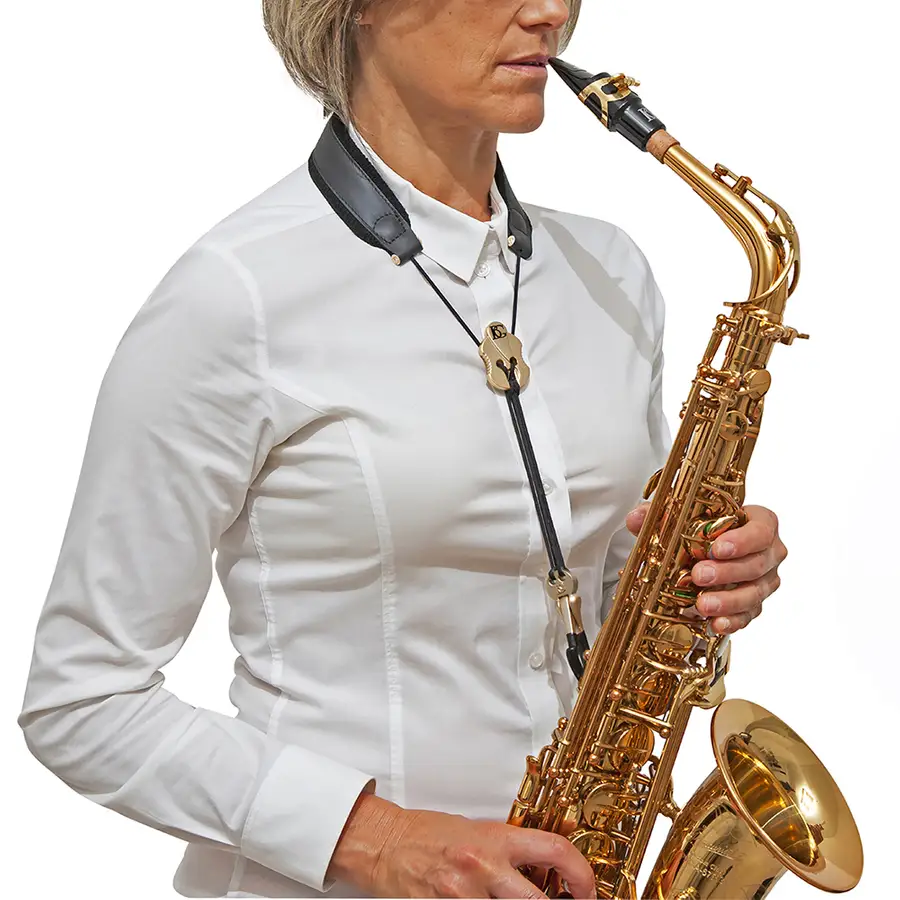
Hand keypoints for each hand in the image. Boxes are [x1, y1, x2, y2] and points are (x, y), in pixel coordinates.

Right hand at [328, 792, 595, 898]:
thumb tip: (543, 873)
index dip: (582, 874)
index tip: (588, 890)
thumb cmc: (426, 835)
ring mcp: (463, 895)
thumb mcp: (475, 830)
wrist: (383, 843)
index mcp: (494, 839)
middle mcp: (483, 867)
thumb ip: (508, 853)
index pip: (554, 850)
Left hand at [626, 503, 786, 635]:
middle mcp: (768, 553)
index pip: (762, 529)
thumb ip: (659, 514)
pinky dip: (731, 621)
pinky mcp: (754, 604)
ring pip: (754, 593)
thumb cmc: (703, 528)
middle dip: (727, 572)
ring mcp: (763, 581)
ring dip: (728, 600)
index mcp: (759, 523)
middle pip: (757, 564)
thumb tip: (635, 518)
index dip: (743, 540)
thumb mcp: (681, 517)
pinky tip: (714, 624)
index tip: (717, 548)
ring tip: (702, 604)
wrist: (705, 551)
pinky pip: (748, 616)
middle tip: (699, 575)